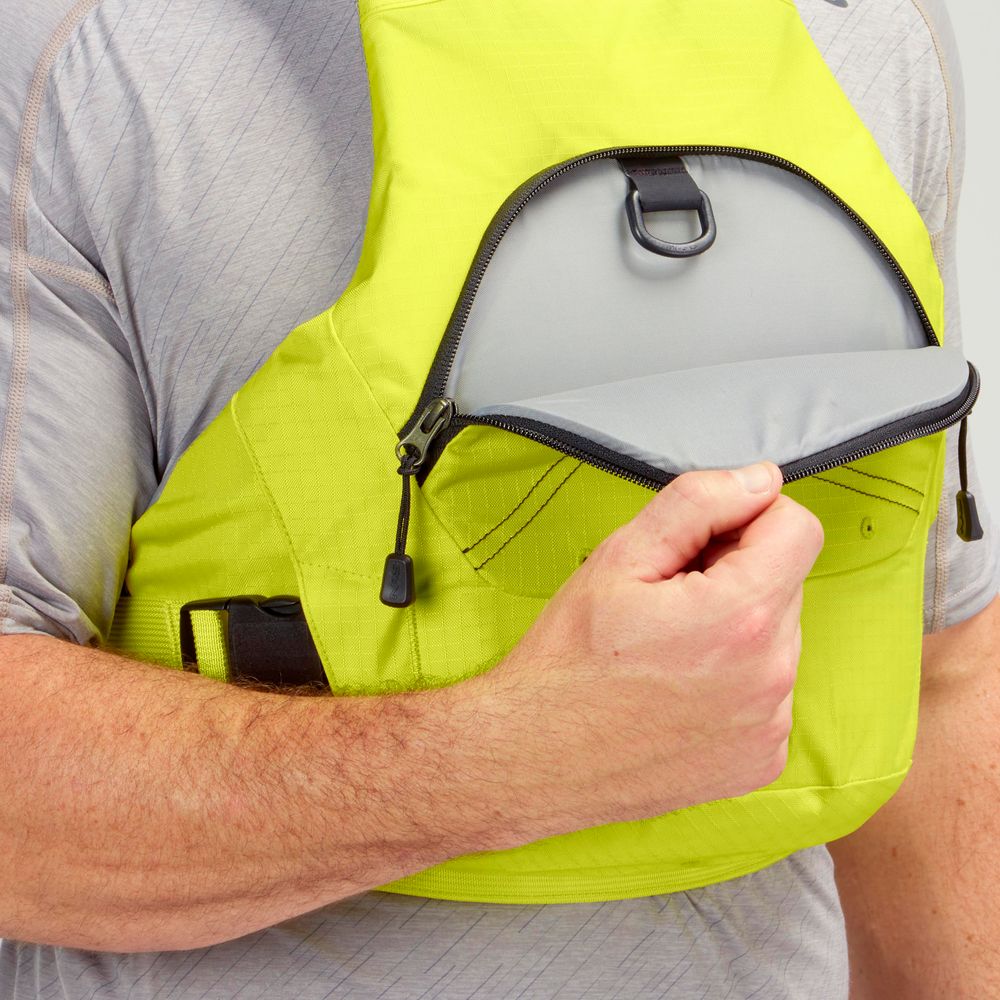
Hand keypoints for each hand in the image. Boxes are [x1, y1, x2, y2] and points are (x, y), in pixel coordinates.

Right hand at [469, 462, 824, 837]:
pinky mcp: (762, 760)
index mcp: (743, 616)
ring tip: (666, 651)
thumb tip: (762, 480)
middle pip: (785, 582)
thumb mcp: (620, 557)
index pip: (798, 528)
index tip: (699, 545)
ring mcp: (771, 725)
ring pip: (778, 636)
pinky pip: (769, 692)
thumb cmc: (567, 660)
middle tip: (664, 603)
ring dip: (736, 628)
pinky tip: (678, 691)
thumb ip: (699, 503)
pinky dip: (735, 681)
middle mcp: (773, 675)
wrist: (533, 757)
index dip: (746, 520)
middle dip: (735, 576)